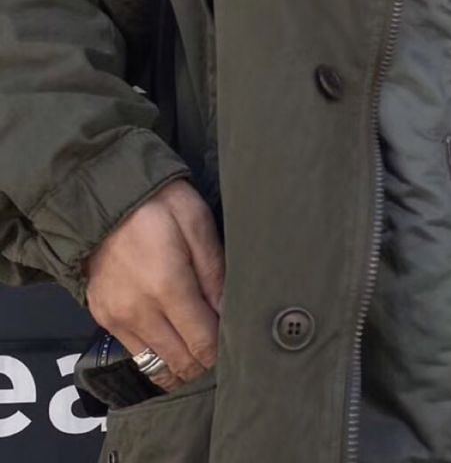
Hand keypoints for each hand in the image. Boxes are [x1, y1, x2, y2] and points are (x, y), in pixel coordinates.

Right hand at [81, 178, 224, 392]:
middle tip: (221, 348)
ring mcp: (116, 318)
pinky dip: (156, 353)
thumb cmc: (161, 204)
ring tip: (198, 349)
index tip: (235, 343)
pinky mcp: (102, 318)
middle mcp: (139, 312)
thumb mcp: (198, 224)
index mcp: (168, 287)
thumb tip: (230, 312)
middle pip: (179, 362)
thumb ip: (215, 272)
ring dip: (179, 364)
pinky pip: (134, 352)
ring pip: (154, 364)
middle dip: (203, 362)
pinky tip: (172, 340)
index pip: (201, 343)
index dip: (221, 351)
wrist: (105, 199)